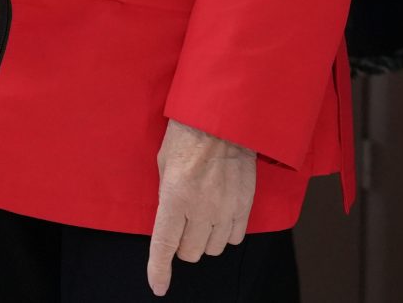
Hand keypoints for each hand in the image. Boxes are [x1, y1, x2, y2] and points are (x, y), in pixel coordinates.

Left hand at [147, 119, 256, 295]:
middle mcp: (201, 208)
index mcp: (175, 197)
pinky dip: (225, 234)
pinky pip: (235, 237)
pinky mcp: (244, 205)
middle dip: (182, 246)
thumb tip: (169, 221)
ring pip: (213, 248)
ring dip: (204, 240)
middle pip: (190, 253)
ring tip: (202, 217)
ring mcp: (225, 209)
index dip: (159, 270)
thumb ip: (166, 196)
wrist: (224, 117)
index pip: (164, 245)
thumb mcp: (163, 163)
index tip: (159, 286)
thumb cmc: (187, 133)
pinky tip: (220, 217)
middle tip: (181, 227)